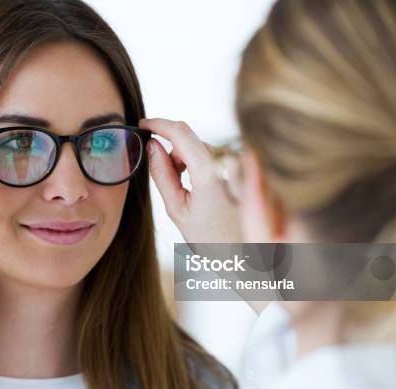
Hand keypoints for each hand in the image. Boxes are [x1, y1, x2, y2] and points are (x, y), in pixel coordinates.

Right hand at [139, 118, 240, 242]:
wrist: (251, 257)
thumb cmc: (213, 240)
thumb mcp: (178, 210)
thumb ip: (162, 174)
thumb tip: (153, 146)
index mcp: (210, 172)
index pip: (180, 132)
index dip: (158, 124)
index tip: (144, 124)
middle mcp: (231, 162)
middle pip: (192, 142)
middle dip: (175, 154)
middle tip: (172, 183)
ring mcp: (244, 164)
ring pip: (206, 149)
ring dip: (192, 162)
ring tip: (195, 195)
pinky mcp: (251, 168)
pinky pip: (221, 157)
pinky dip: (208, 167)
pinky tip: (211, 193)